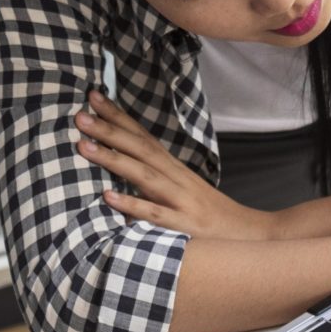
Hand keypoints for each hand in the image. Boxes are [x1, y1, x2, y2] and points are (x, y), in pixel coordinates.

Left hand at [75, 90, 275, 239]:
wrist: (251, 235)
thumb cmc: (210, 215)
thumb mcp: (183, 190)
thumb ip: (155, 179)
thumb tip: (121, 167)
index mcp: (173, 169)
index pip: (142, 135)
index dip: (118, 116)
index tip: (93, 96)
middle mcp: (176, 179)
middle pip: (140, 149)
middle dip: (108, 130)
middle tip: (79, 115)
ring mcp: (180, 201)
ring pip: (143, 175)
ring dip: (113, 159)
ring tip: (83, 146)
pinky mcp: (183, 226)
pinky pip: (154, 214)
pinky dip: (132, 204)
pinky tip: (108, 197)